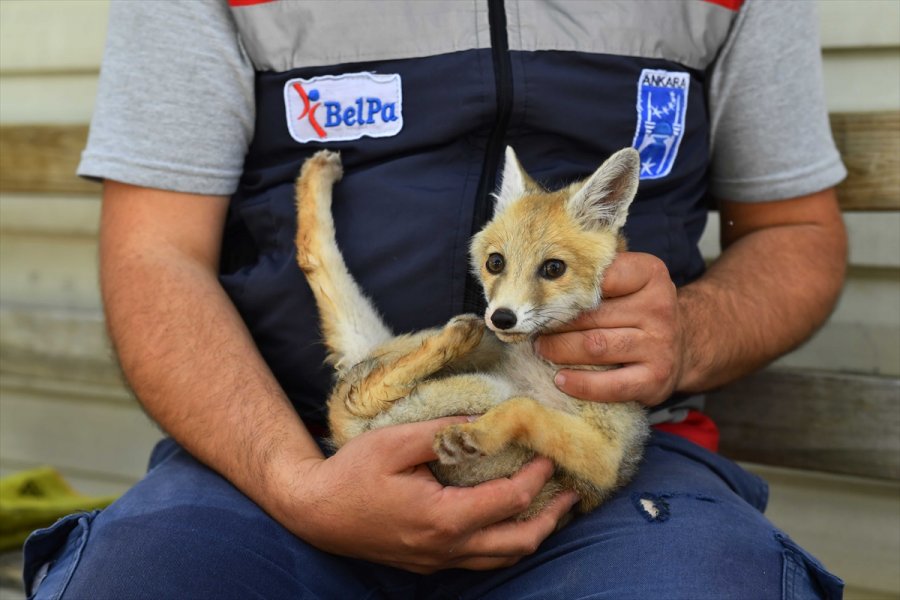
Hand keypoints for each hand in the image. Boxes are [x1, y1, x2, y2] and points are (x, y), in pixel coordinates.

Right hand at [267, 417, 577, 572]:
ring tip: (552, 508)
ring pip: (503, 557)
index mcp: (444, 517)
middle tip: (571, 491)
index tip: (549, 452)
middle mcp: (447, 547)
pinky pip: (481, 558)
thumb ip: (444, 434)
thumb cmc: (351, 473)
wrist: (314, 512)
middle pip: (519, 541)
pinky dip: (506, 540)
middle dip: (551, 516)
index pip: (510, 499)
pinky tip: (508, 519)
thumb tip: (485, 422)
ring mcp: (438, 560)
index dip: (537, 477)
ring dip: (533, 532)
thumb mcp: (395, 442)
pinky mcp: (429, 562)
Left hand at [534, 252, 683, 406]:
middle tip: (533, 327)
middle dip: (556, 323)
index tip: (545, 293)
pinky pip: (611, 384)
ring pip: (595, 346)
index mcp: (651, 275)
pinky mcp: (655, 379)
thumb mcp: (628, 283)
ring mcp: (659, 345)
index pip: (603, 275)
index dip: (570, 286)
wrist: (683, 347)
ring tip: (541, 348)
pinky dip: (581, 384)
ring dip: (560, 349)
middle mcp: (659, 308)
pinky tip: (561, 379)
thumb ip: (597, 278)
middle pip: (592, 315)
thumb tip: (543, 283)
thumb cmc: (638, 311)